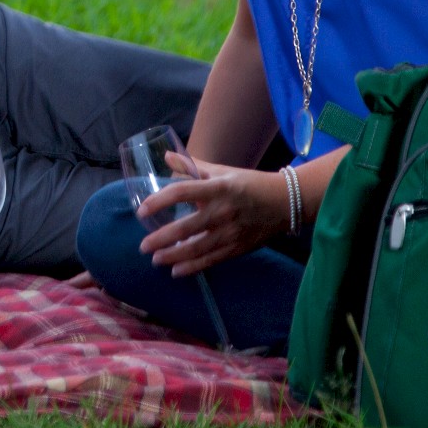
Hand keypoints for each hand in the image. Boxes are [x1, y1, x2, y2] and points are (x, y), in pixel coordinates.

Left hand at [136, 157, 289, 277]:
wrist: (284, 202)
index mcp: (217, 188)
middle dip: (161, 239)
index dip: (159, 201)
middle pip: (185, 228)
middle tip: (144, 246)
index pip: (181, 192)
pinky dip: (192, 267)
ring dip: (173, 256)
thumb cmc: (249, 183)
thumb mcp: (222, 170)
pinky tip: (176, 271)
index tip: (142, 211)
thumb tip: (166, 157)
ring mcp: (230, 232)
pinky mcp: (237, 247)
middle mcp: (222, 211)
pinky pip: (211, 260)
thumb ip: (192, 165)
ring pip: (196, 249)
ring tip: (156, 259)